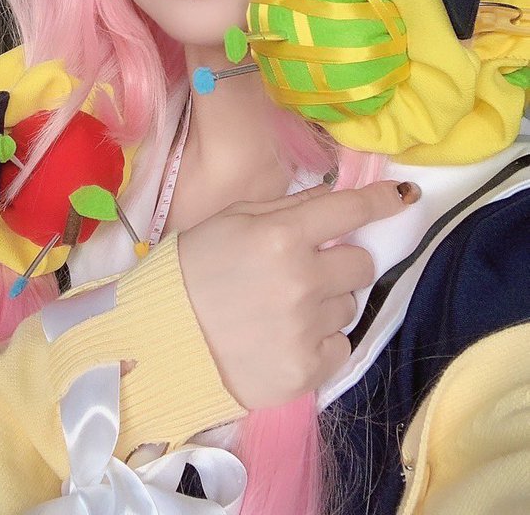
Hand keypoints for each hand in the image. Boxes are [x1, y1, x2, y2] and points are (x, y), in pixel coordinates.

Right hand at [177, 180, 417, 408]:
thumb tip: (334, 197)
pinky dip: (322, 341)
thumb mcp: (232, 220)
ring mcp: (307, 329)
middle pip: (362, 264)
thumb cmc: (194, 269)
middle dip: (342, 262)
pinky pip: (341, 347)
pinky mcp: (308, 370)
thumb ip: (287, 208)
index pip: (350, 211)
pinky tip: (288, 337)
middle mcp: (302, 280)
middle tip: (307, 270)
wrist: (165, 338)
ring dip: (327, 303)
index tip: (401, 196)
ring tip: (285, 308)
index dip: (382, 200)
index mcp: (281, 236)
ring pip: (350, 307)